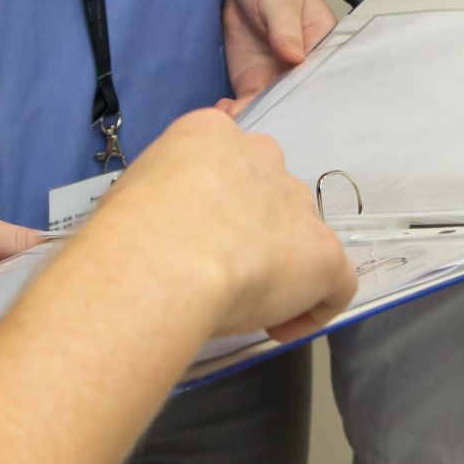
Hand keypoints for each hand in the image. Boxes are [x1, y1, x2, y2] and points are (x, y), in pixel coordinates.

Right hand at [100, 109, 356, 342]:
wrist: (167, 258)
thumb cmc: (130, 228)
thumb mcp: (130, 193)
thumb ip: (158, 198)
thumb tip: (157, 226)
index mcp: (209, 134)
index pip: (222, 159)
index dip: (215, 200)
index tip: (199, 235)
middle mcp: (261, 156)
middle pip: (266, 191)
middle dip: (251, 228)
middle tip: (219, 268)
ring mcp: (296, 202)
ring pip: (299, 233)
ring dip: (280, 263)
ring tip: (246, 303)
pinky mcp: (323, 251)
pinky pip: (333, 281)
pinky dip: (313, 307)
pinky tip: (279, 328)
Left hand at [222, 0, 336, 109]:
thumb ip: (286, 26)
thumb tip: (294, 54)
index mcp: (322, 48)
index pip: (318, 79)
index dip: (305, 97)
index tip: (288, 107)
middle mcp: (302, 69)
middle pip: (294, 100)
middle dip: (277, 114)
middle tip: (257, 118)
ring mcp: (277, 78)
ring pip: (270, 106)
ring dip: (254, 115)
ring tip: (236, 117)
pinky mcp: (254, 81)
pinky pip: (248, 102)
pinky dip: (237, 110)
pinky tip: (225, 112)